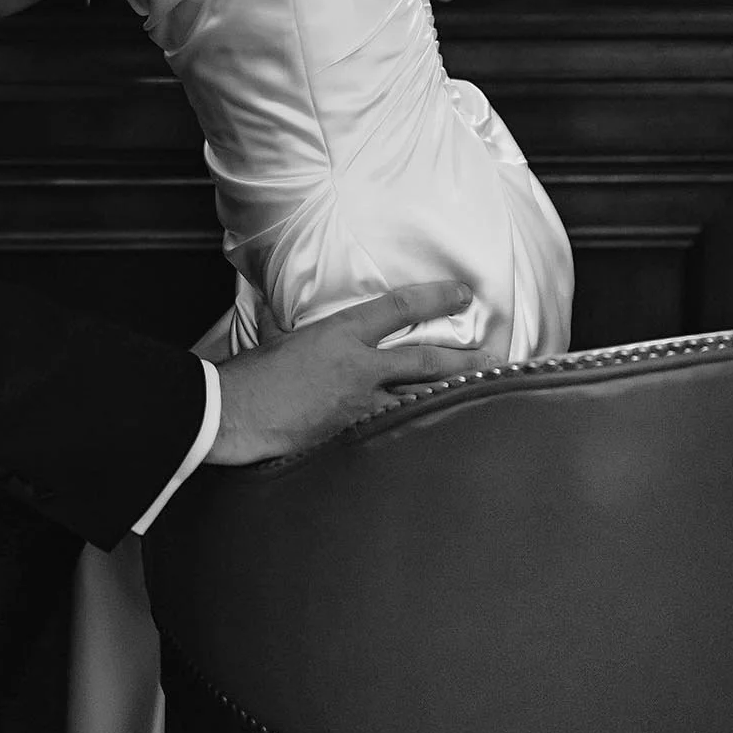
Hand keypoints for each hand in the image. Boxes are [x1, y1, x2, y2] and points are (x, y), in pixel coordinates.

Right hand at [208, 280, 495, 466]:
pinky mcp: (356, 438)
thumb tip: (273, 304)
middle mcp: (360, 367)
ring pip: (423, 398)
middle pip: (426, 359)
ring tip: (487, 394)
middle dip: (465, 355)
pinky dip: (425, 431)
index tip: (463, 294)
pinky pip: (401, 432)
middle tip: (497, 353)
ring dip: (456, 396)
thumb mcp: (273, 336)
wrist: (234, 412)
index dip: (435, 298)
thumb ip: (283, 320)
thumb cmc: (250, 374)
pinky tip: (448, 435)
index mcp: (340, 333)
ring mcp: (362, 406)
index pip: (399, 308)